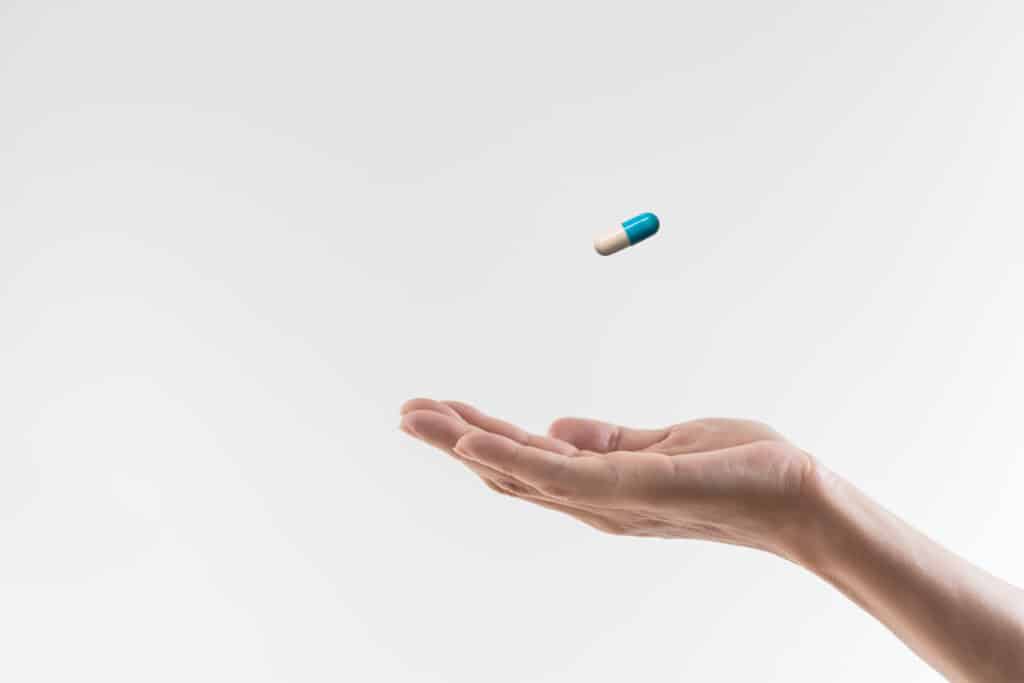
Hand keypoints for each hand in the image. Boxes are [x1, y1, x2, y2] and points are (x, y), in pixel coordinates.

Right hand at [400, 398, 816, 555]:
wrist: (796, 497)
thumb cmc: (737, 472)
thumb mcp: (660, 446)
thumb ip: (607, 441)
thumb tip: (557, 427)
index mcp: (598, 485)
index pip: (524, 459)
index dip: (478, 435)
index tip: (440, 410)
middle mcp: (592, 500)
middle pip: (507, 469)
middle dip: (453, 440)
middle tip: (406, 413)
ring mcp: (606, 499)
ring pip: (518, 471)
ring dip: (463, 443)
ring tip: (417, 417)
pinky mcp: (628, 489)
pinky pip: (557, 474)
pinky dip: (509, 457)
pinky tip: (471, 439)